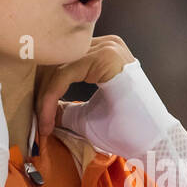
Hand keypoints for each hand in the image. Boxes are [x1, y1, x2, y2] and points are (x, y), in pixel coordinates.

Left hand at [44, 41, 181, 159]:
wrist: (151, 142)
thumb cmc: (124, 131)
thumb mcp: (86, 117)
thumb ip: (66, 107)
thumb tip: (42, 108)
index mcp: (104, 53)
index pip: (62, 63)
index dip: (44, 91)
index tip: (39, 122)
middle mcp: (106, 44)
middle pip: (57, 61)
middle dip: (41, 93)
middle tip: (35, 122)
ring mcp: (107, 48)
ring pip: (57, 67)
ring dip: (43, 99)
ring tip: (42, 125)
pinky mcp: (104, 58)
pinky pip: (64, 74)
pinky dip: (50, 99)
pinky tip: (47, 121)